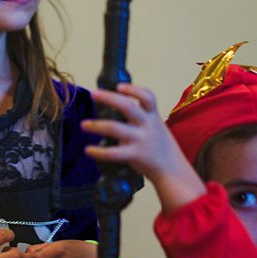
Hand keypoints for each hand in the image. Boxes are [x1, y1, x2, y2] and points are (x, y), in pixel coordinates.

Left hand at [82, 83, 205, 212]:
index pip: (148, 97)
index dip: (133, 89)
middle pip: (127, 106)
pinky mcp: (135, 155)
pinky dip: (98, 151)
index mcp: (153, 116)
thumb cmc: (161, 147)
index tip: (119, 86)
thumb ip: (141, 117)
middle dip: (108, 98)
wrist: (173, 171)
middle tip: (93, 94)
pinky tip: (88, 150)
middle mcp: (147, 125)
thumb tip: (117, 107)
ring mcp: (141, 140)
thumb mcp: (157, 126)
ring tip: (84, 125)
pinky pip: (113, 153)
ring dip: (96, 125)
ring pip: (114, 128)